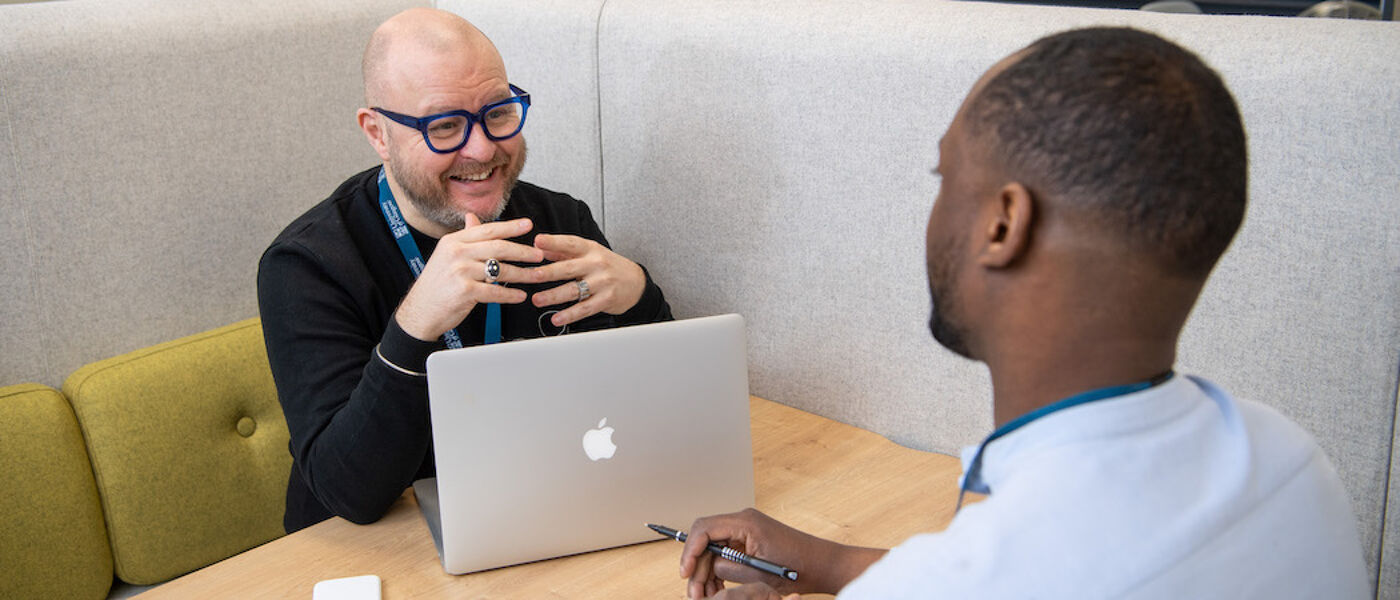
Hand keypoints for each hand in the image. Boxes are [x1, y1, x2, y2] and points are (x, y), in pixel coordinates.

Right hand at [394, 213, 543, 340]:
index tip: (528, 224)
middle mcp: (456, 253)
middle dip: (523, 251)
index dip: (510, 227)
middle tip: (539, 255)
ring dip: (522, 274)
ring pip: (500, 269)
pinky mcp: (464, 291)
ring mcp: (460, 271)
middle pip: (498, 247)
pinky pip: (494, 291)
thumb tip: (473, 218)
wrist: (420, 311)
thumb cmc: (437, 284)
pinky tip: (520, 295)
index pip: (487, 230)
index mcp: (453, 241)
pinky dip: (510, 294)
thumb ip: (464, 238)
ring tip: (536, 276)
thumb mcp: (447, 255)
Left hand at [527, 234, 645, 326]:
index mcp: (590, 249)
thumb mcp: (589, 253)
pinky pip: (585, 308)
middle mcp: (596, 264)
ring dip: (554, 296)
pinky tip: (557, 318)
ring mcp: (602, 282)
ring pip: (574, 290)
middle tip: (532, 276)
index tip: (538, 241)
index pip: (570, 243)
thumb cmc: (609, 266)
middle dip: (549, 272)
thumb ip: (564, 251)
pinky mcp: (606, 299)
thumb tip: (540, 248)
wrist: (636, 282)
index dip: (553, 242)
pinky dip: (570, 315)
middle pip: (569, 268)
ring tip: (538, 300)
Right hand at [682, 509, 815, 599]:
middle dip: (697, 568)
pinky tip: (719, 589)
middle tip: (695, 593)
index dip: (691, 551)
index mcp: (745, 522)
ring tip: (707, 595)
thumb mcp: (758, 573)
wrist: (821, 565)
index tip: (685, 572)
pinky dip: (719, 572)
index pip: (704, 528)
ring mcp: (745, 531)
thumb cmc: (798, 566)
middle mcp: (743, 522)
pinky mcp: (748, 541)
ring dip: (707, 573)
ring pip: (713, 551)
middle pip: (706, 541)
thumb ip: (728, 567)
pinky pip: (725, 554)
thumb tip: (707, 567)